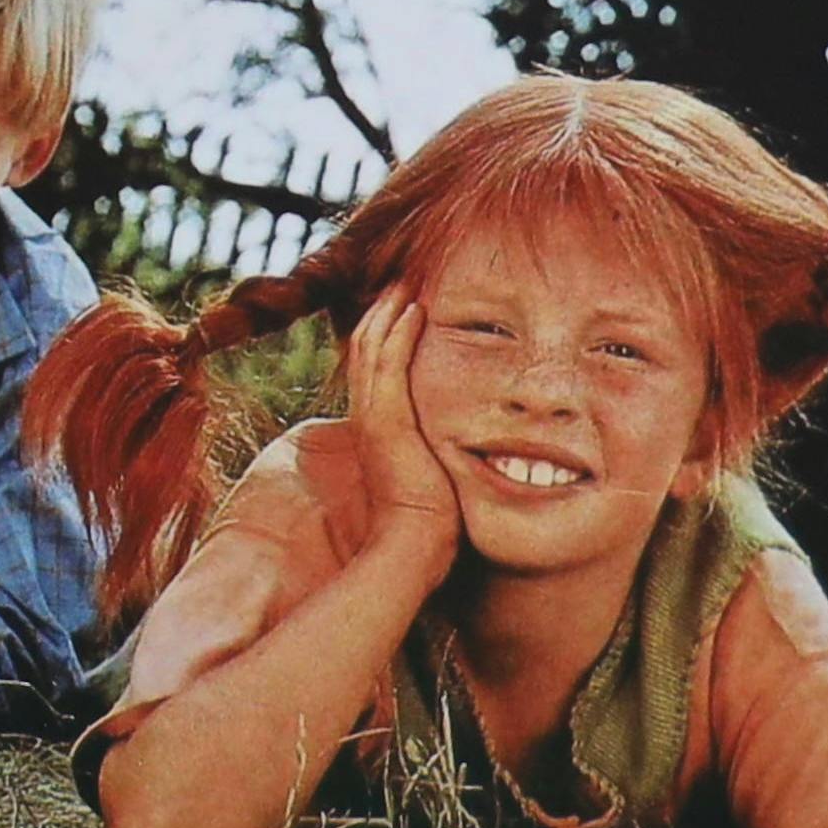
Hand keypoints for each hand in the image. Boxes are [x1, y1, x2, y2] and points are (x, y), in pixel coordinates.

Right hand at [334, 294, 463, 557]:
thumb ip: (434, 451)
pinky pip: (388, 367)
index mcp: (376, 429)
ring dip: (387, 315)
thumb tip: (462, 441)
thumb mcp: (430, 473)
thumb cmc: (430, 519)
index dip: (383, 336)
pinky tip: (412, 312)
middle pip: (365, 351)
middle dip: (381, 315)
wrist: (415, 544)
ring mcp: (374, 420)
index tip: (402, 308)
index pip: (372, 369)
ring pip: (371, 352)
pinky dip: (397, 336)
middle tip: (398, 283)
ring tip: (403, 286)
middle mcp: (368, 420)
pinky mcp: (387, 424)